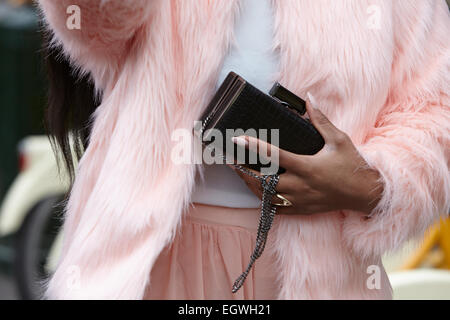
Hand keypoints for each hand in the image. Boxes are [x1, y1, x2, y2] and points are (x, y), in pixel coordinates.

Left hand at [229, 93, 383, 215]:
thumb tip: (309, 98)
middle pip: (263, 181)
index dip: (253, 147)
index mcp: (308, 167)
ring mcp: (300, 200)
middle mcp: (301, 186)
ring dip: (250, 185)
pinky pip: (276, 208)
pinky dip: (263, 199)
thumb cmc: (351, 165)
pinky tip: (256, 190)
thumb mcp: (339, 140)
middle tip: (232, 160)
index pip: (274, 156)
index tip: (237, 139)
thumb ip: (321, 120)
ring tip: (240, 172)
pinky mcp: (301, 209)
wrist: (364, 193)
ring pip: (266, 197)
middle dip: (244, 171)